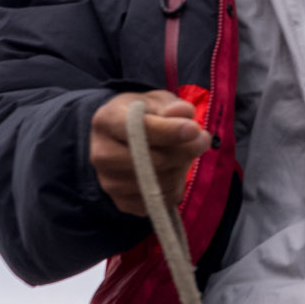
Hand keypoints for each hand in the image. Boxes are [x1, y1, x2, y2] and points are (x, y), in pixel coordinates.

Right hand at [92, 91, 209, 215]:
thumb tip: (184, 114)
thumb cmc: (144, 115)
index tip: (194, 129)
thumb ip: (171, 106)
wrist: (122, 138)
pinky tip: (174, 171)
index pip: (137, 129)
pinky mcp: (122, 202)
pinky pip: (160, 202)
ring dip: (181, 169)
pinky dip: (175, 188)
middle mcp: (101, 154)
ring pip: (159, 184)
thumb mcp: (157, 101)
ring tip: (184, 154)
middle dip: (184, 152)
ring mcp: (109, 182)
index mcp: (106, 121)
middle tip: (202, 139)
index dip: (169, 131)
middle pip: (150, 161)